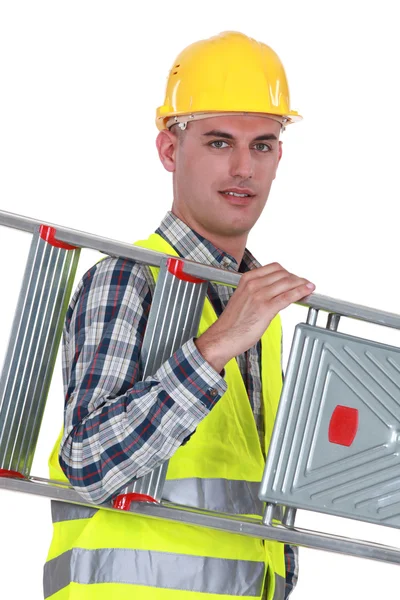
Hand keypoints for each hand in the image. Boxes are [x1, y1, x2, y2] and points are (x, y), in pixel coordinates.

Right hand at [195, 262, 314, 371]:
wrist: (222, 337)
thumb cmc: (232, 323)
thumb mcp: (243, 298)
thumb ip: (257, 291)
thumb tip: (274, 291)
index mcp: (247, 279)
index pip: (274, 267)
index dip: (288, 272)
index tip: (295, 278)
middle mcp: (253, 284)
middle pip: (283, 274)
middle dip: (297, 278)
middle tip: (305, 284)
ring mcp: (259, 295)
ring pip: (288, 283)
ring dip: (302, 284)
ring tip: (309, 288)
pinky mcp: (266, 308)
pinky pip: (288, 296)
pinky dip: (301, 292)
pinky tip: (307, 292)